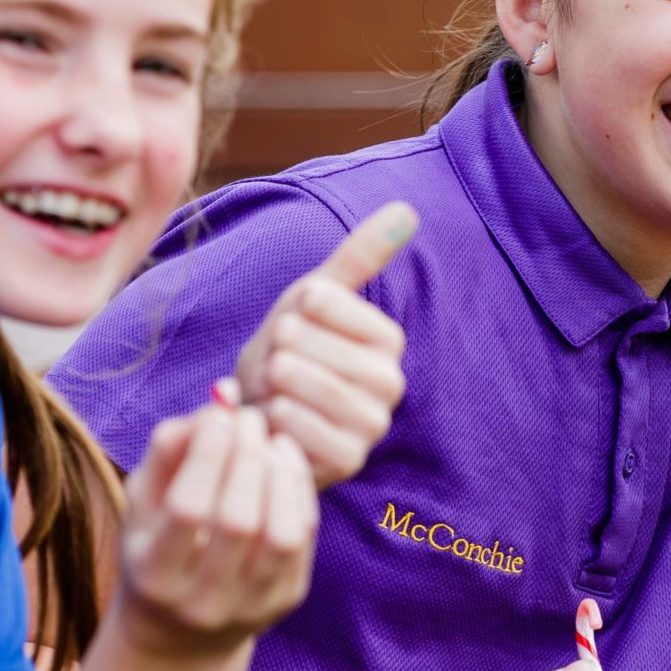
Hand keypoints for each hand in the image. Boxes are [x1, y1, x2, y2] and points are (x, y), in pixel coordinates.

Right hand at [116, 405, 316, 660]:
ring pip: (281, 534)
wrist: (180, 631)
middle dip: (247, 456)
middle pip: (237, 521)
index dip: (207, 454)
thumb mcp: (144, 501)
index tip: (218, 415)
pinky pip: (304, 536)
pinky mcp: (287, 600)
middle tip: (248, 418)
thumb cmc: (157, 543)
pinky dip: (298, 488)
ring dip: (279, 473)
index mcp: (155, 575)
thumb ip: (170, 447)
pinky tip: (284, 459)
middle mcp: (202, 602)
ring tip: (268, 440)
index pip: (187, 510)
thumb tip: (221, 398)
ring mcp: (250, 607)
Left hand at [231, 202, 416, 487]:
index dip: (295, 310)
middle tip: (279, 361)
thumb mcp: (315, 296)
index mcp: (388, 339)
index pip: (325, 304)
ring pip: (302, 384)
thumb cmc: (290, 350)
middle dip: (279, 349)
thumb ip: (360, 255)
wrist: (262, 412)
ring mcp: (372, 426)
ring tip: (275, 386)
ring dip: (273, 384)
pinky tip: (275, 417)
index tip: (296, 323)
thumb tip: (407, 209)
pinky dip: (274, 420)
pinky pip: (297, 427)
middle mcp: (392, 383)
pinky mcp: (348, 461)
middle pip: (309, 345)